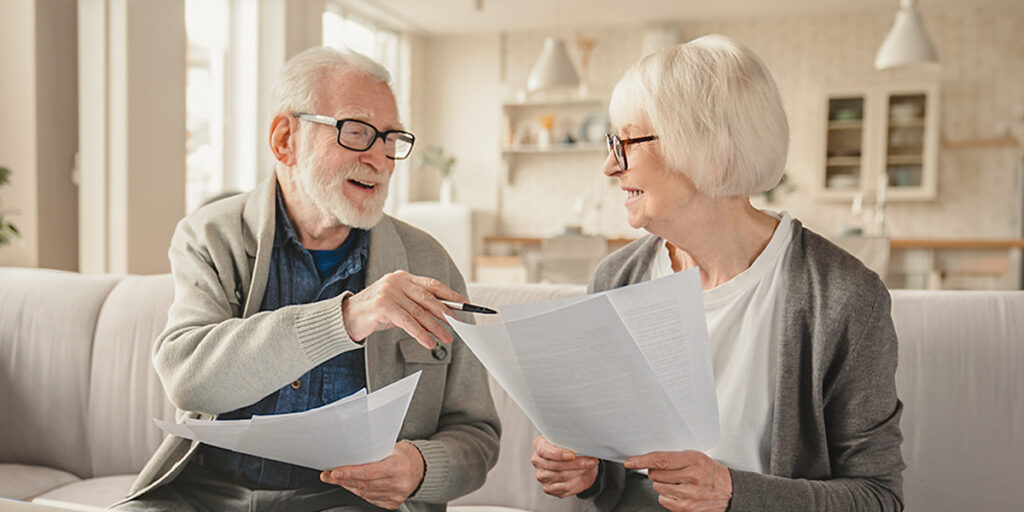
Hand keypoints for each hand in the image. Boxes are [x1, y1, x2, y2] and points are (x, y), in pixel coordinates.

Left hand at [320, 441, 424, 509]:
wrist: (421, 468)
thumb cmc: (404, 455)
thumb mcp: (391, 448)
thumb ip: (373, 451)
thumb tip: (348, 452)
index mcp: (399, 466)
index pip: (370, 472)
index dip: (351, 473)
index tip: (335, 472)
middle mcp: (399, 483)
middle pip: (364, 484)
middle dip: (344, 479)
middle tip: (329, 474)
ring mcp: (396, 495)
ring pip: (364, 493)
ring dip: (349, 485)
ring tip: (338, 478)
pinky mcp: (392, 503)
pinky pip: (370, 499)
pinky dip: (359, 491)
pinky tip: (352, 485)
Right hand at [342, 270, 464, 348]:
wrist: (345, 318)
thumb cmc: (374, 313)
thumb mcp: (398, 306)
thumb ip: (417, 307)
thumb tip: (443, 317)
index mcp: (402, 277)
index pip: (432, 284)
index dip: (450, 294)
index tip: (464, 304)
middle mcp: (397, 281)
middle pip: (428, 298)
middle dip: (445, 314)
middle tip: (456, 326)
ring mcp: (389, 292)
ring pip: (420, 312)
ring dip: (435, 328)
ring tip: (446, 338)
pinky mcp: (383, 306)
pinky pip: (408, 322)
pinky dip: (421, 334)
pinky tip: (429, 342)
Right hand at [531, 435, 599, 497]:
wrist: (579, 465)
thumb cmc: (573, 449)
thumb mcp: (572, 441)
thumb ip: (572, 441)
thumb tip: (583, 443)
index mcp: (539, 445)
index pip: (543, 451)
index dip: (558, 454)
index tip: (573, 454)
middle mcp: (537, 460)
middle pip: (555, 465)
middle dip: (576, 463)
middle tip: (591, 460)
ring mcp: (541, 476)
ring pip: (561, 476)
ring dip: (579, 472)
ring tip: (589, 466)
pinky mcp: (548, 488)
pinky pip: (564, 487)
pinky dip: (576, 482)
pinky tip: (582, 475)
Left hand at [624, 450, 731, 511]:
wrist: (730, 492)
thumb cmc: (712, 473)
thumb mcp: (696, 457)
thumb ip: (674, 458)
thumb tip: (650, 460)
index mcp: (693, 461)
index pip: (660, 460)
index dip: (641, 461)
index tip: (630, 462)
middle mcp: (691, 478)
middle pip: (655, 474)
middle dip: (657, 472)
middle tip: (671, 472)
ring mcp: (688, 495)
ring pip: (658, 487)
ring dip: (663, 484)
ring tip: (678, 482)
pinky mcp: (686, 509)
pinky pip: (663, 500)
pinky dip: (667, 496)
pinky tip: (679, 492)